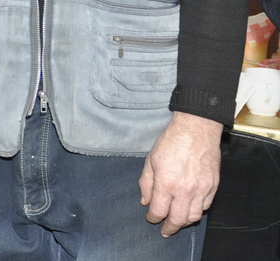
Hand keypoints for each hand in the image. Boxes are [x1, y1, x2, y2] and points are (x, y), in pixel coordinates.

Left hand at [139, 112, 221, 236]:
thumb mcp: (150, 160)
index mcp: (166, 183)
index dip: (153, 218)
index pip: (159, 211)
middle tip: (165, 230)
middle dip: (170, 227)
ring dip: (185, 222)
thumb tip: (145, 201)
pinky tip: (190, 209)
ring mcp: (202, 189)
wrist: (196, 129)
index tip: (150, 218)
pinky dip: (197, 211)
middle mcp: (185, 190)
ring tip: (177, 221)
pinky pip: (206, 206)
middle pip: (178, 219)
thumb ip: (146, 183)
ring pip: (194, 216)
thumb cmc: (171, 141)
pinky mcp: (213, 186)